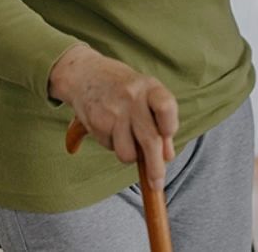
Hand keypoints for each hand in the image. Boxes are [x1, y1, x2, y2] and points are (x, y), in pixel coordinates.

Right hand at [50, 44, 177, 189]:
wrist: (86, 73)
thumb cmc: (125, 88)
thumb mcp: (147, 95)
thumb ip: (161, 122)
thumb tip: (167, 155)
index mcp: (151, 87)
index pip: (166, 107)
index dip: (170, 128)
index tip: (168, 144)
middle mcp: (133, 98)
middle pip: (150, 140)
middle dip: (155, 168)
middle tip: (157, 183)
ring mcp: (114, 111)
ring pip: (128, 153)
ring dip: (130, 155)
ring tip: (127, 138)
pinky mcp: (97, 122)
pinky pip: (111, 148)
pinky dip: (113, 146)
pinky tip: (111, 129)